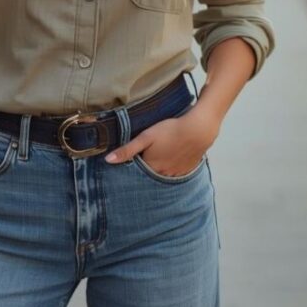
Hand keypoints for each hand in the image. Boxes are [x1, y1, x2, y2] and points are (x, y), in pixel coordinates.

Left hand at [104, 104, 220, 177]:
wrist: (198, 129)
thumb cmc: (170, 130)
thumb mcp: (146, 137)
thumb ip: (127, 150)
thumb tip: (108, 160)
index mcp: (151, 168)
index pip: (137, 175)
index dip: (132, 170)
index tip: (128, 166)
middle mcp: (163, 175)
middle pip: (149, 177)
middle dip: (144, 173)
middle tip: (144, 161)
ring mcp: (176, 174)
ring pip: (163, 177)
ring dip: (158, 172)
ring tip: (157, 161)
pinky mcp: (187, 170)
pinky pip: (175, 175)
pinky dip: (171, 170)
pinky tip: (171, 160)